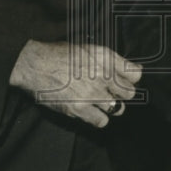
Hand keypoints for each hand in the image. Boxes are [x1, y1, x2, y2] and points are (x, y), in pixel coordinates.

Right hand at [9, 40, 141, 127]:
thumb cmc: (59, 54)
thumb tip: (135, 69)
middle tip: (111, 93)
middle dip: (122, 93)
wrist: (35, 64)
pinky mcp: (80, 108)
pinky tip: (90, 110)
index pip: (135, 74)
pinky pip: (102, 121)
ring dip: (111, 106)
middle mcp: (103, 75)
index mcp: (105, 57)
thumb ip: (111, 60)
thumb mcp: (89, 49)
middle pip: (129, 93)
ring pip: (118, 109)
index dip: (132, 79)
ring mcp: (92, 93)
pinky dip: (98, 118)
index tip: (126, 81)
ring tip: (99, 101)